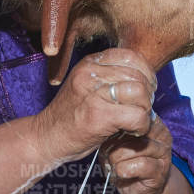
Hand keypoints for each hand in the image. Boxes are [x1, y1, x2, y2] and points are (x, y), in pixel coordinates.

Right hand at [32, 48, 157, 165]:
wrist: (46, 138)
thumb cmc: (70, 116)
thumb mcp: (87, 86)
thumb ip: (110, 77)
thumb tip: (145, 78)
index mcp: (89, 63)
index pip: (131, 56)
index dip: (146, 72)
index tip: (146, 89)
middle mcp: (90, 74)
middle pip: (138, 75)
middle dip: (148, 94)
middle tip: (143, 109)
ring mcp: (93, 94)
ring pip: (140, 93)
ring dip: (145, 110)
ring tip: (138, 120)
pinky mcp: (99, 116)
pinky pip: (137, 116)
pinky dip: (142, 126)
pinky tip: (134, 130)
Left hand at [105, 114, 174, 193]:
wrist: (138, 190)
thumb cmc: (124, 162)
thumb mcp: (115, 141)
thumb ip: (115, 128)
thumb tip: (107, 122)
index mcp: (152, 122)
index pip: (133, 113)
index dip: (115, 126)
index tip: (108, 138)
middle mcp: (161, 135)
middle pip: (132, 130)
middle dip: (114, 144)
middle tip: (110, 155)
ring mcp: (163, 153)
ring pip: (134, 148)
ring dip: (117, 159)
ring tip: (115, 165)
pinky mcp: (160, 171)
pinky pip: (139, 165)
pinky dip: (123, 170)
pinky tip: (121, 173)